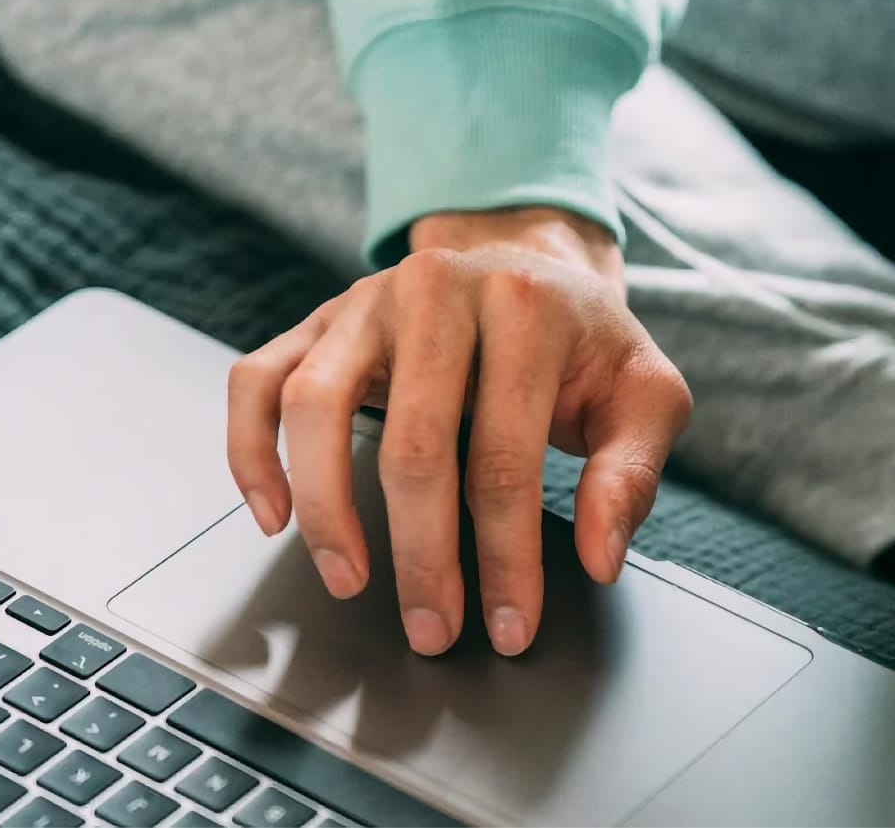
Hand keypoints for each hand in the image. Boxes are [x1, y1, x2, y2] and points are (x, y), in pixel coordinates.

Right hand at [226, 207, 691, 656]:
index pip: (506, 458)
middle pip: (413, 446)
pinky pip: (256, 378)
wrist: (531, 265)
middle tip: (432, 629)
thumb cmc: (586, 343)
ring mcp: (366, 302)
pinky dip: (250, 450)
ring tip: (349, 579)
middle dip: (422, 557)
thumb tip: (600, 555)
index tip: (509, 625)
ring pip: (314, 406)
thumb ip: (631, 473)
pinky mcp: (319, 319)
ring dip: (326, 508)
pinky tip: (274, 513)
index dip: (506, 557)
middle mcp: (436, 291)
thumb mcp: (644, 396)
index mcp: (525, 308)